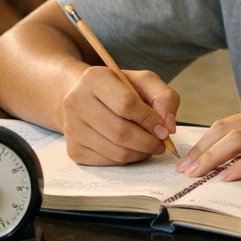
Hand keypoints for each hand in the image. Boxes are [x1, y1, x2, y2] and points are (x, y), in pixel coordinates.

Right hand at [61, 64, 180, 164]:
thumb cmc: (120, 89)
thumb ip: (164, 97)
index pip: (126, 104)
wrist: (87, 99)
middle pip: (120, 131)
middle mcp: (76, 102)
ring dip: (140, 153)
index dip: (149, 120)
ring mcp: (71, 127)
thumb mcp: (144, 82)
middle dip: (148, 142)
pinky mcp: (73, 149)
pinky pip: (107, 162)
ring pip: (115, 151)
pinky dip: (127, 159)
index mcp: (94, 78)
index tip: (164, 129)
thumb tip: (168, 126)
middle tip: (162, 143)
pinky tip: (132, 149)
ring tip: (150, 146)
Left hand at [175, 103, 240, 180]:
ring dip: (213, 157)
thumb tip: (240, 159)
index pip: (228, 123)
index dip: (204, 141)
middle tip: (183, 171)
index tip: (187, 159)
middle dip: (200, 150)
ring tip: (197, 175)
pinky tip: (228, 178)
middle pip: (226, 129)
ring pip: (239, 139)